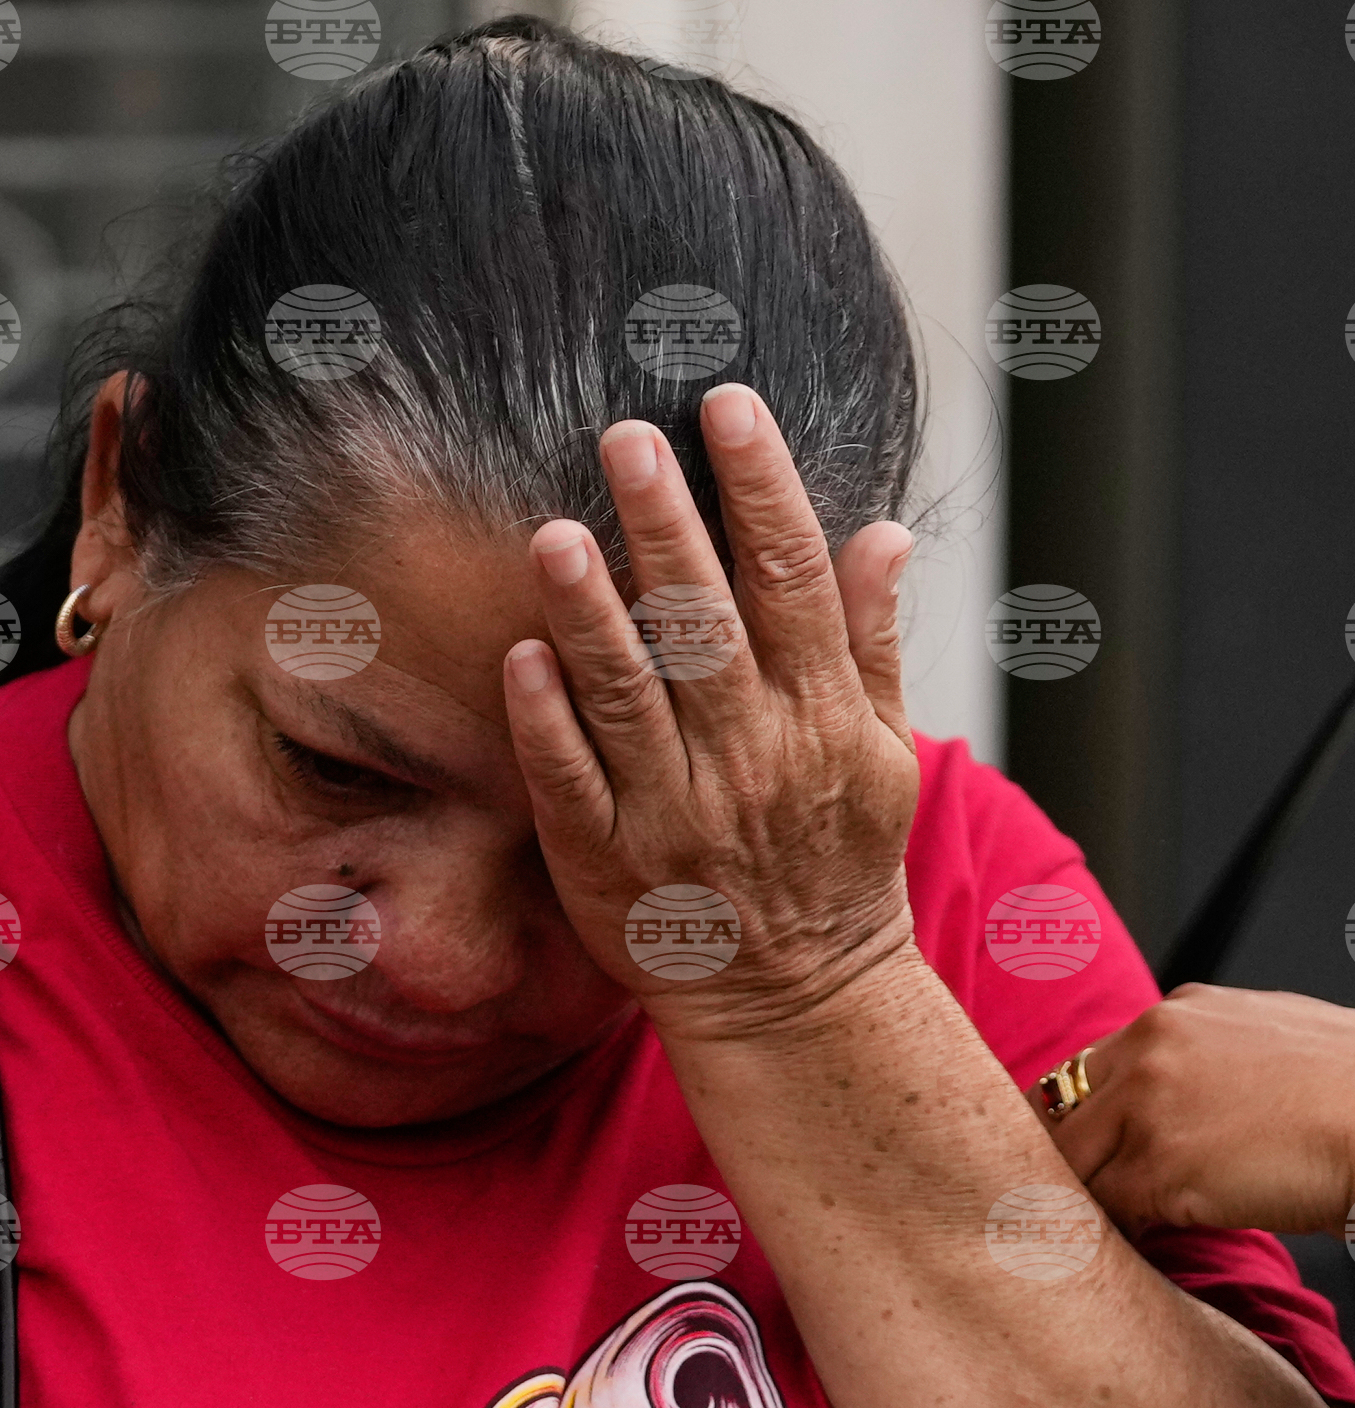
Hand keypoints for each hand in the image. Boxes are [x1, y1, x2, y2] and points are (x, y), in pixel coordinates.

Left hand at [502, 387, 922, 1036]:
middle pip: (705, 622)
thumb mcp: (884, 755)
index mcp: (821, 716)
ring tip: (556, 532)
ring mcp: (676, 815)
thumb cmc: (836, 863)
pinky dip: (547, 724)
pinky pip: (571, 786)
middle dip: (666, 525)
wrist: (797, 1000)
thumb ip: (870, 643)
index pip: (791, 579)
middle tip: (627, 437)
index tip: (728, 407)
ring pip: (628, 698)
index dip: (760, 487)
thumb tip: (882, 534)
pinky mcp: (610, 865)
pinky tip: (523, 657)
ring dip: (591, 613)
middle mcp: (750, 759)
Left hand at [1028, 983, 1354, 1235]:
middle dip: (1068, 1165)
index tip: (1088, 1161)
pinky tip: (1147, 1239)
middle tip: (1083, 1205)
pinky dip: (1118, 1232)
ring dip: (1087, 1202)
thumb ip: (1202, 1057)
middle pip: (1056, 1117)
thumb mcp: (1266, 1040)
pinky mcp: (1156, 1165)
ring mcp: (1146, 1106)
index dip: (1081, 1125)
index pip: (1083, 1073)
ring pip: (1070, 1166)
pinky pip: (1104, 1211)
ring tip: (1115, 1228)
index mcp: (1172, 1015)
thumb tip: (1174, 1098)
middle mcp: (1148, 1050)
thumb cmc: (1346, 1091)